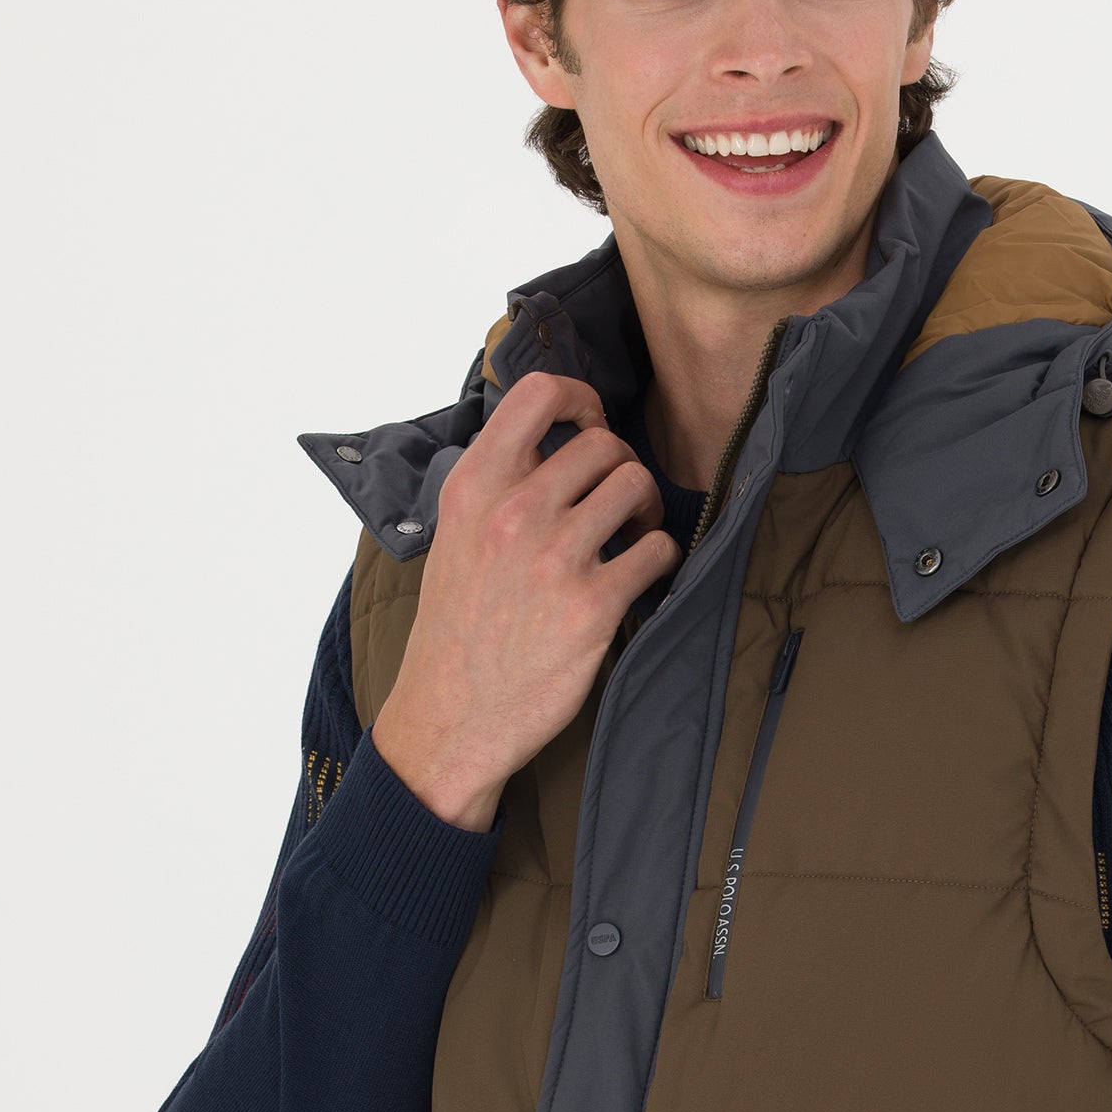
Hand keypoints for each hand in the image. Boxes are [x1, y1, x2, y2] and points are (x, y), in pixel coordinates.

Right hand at [372, 372, 678, 828]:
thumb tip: (553, 446)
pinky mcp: (593, 605)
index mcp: (474, 487)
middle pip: (602, 443)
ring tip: (631, 536)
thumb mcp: (455, 539)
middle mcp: (513, 512)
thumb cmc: (457, 631)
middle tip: (617, 504)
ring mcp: (555, 558)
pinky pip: (658, 550)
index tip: (591, 424)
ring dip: (645, 509)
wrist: (451, 718)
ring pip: (635, 485)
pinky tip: (640, 577)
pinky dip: (660, 559)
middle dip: (621, 468)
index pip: (537, 393)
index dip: (581, 398)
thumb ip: (497, 487)